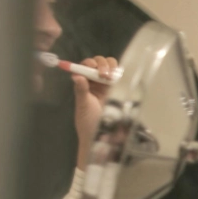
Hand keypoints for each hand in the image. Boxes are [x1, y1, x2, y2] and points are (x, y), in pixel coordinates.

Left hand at [73, 55, 116, 169]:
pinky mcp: (119, 90)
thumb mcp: (83, 105)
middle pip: (100, 63)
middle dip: (103, 64)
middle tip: (104, 75)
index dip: (91, 63)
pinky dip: (120, 75)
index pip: (87, 65)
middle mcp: (96, 81)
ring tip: (111, 77)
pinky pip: (121, 77)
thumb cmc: (88, 121)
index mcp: (85, 82)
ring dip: (112, 68)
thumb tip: (76, 76)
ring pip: (112, 67)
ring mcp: (109, 85)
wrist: (101, 135)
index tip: (93, 69)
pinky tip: (119, 81)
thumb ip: (81, 90)